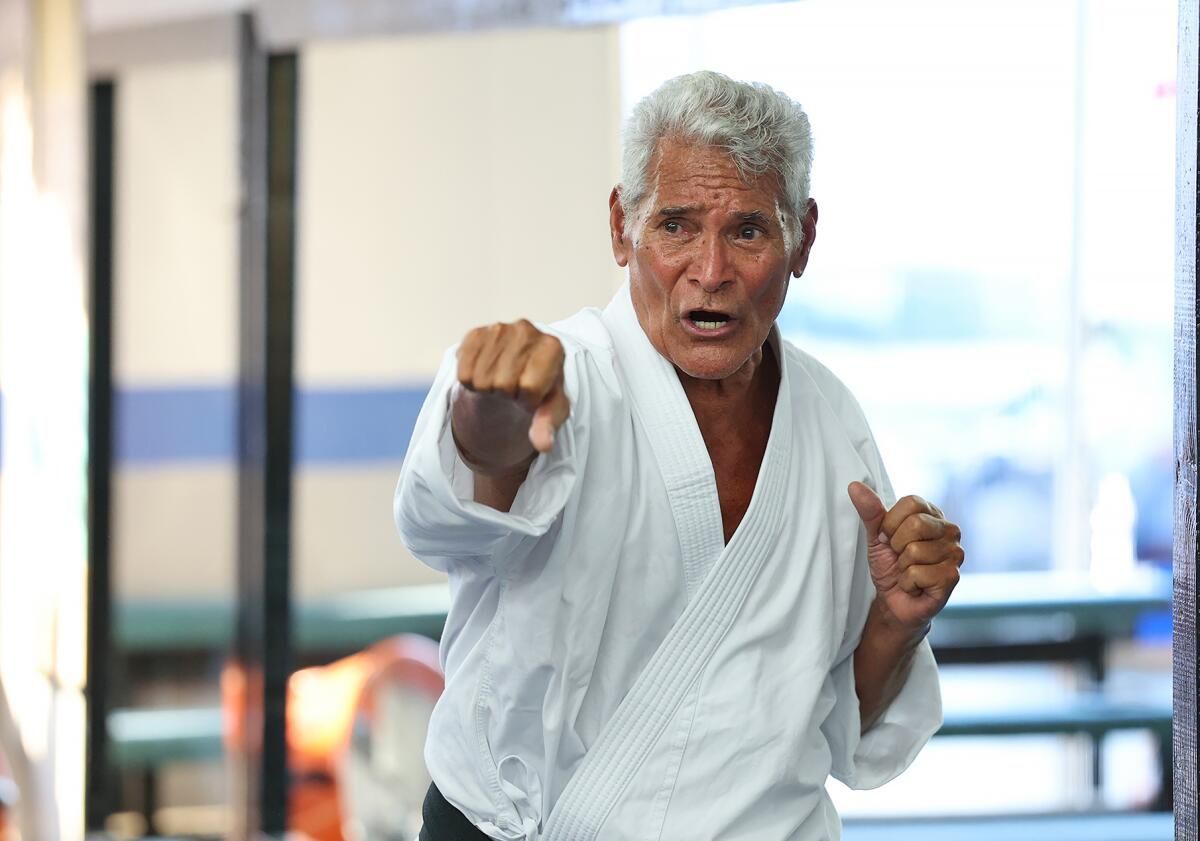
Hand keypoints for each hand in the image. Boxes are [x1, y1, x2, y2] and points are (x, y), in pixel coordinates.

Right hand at [454, 320, 569, 470]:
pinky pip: (464, 373)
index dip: (528, 401)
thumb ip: (548, 425)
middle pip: (503, 384)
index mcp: (553, 347)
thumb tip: (543, 444)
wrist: (517, 375)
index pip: (530, 388)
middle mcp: (527, 330)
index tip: (532, 396)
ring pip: (481, 380)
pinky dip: (472, 383)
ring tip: (501, 382)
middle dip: (508, 395)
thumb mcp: (551, 411)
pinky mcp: (476, 334)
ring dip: (489, 389)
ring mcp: (500, 329)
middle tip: (514, 390)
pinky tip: (486, 374)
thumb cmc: (540, 392)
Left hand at [847, 481, 963, 629]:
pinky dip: (907, 583)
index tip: (888, 538)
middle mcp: (950, 531)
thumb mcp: (875, 536)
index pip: (911, 503)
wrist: (893, 600)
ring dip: (902, 567)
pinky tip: (915, 586)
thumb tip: (855, 486)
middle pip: (916, 524)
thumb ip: (869, 510)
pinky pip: (917, 573)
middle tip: (899, 557)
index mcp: (933, 514)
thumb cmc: (889, 565)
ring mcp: (955, 554)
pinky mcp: (952, 577)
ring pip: (915, 551)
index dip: (891, 523)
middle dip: (896, 545)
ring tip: (908, 572)